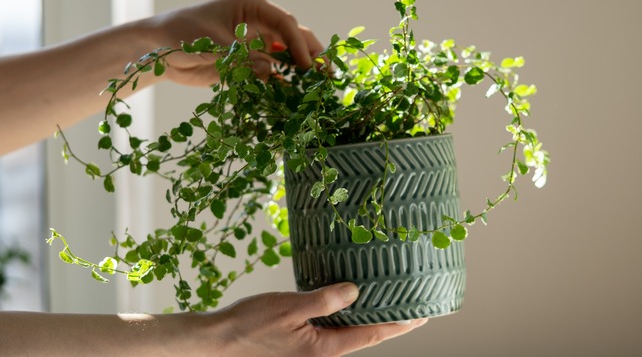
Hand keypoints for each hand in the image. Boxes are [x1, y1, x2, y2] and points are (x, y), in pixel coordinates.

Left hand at [145, 0, 322, 84]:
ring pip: (287, 55)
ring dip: (301, 70)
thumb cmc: (180, 35)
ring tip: (318, 88)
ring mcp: (255, 42)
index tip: (306, 65)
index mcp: (251, 6)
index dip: (299, 43)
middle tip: (326, 75)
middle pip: (294, 36)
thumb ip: (242, 59)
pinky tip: (294, 97)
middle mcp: (258, 22)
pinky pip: (272, 72)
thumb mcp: (211, 45)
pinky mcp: (249, 62)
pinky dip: (283, 83)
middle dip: (311, 54)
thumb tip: (272, 73)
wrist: (157, 51)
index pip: (285, 22)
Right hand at [203, 282, 427, 355]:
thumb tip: (356, 291)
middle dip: (390, 322)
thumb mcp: (291, 307)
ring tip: (387, 301)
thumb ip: (326, 300)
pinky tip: (348, 303)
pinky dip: (345, 317)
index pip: (373, 334)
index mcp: (325, 349)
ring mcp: (311, 351)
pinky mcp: (300, 344)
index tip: (422, 315)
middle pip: (365, 336)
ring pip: (349, 333)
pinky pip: (331, 330)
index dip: (399, 324)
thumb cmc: (250, 325)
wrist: (218, 341)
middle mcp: (322, 354)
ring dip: (368, 319)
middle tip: (412, 306)